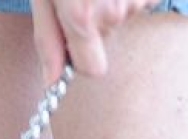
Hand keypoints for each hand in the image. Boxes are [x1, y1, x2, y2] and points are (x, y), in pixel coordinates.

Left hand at [30, 0, 158, 83]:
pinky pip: (140, 4)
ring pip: (123, 19)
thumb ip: (47, 38)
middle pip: (107, 40)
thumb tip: (52, 82)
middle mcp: (112, 14)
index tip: (74, 38)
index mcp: (81, 16)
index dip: (82, 56)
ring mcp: (136, 2)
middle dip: (96, 23)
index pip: (92, 69)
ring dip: (111, 2)